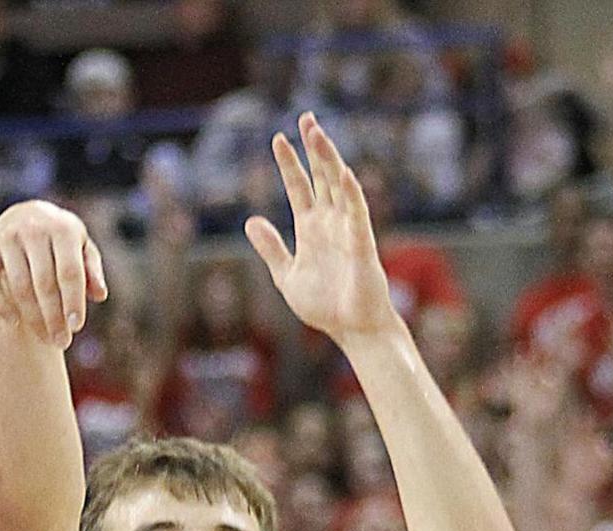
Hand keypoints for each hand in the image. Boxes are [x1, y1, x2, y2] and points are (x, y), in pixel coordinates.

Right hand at [0, 200, 107, 352]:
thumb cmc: (61, 243)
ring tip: (46, 338)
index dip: (73, 302)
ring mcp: (6, 234)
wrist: (27, 218)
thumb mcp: (82, 251)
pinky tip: (15, 323)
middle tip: (61, 342)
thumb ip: (92, 272)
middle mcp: (33, 226)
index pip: (70, 271)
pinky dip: (2, 306)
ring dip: (33, 318)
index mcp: (62, 227)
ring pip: (20, 287)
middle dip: (54, 318)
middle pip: (44, 283)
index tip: (75, 328)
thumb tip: (100, 295)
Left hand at [244, 113, 394, 348]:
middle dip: (314, 148)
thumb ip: (271, 249)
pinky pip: (358, 215)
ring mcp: (347, 229)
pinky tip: (344, 174)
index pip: (299, 187)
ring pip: (338, 186)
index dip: (289, 163)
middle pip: (321, 176)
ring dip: (329, 160)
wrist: (351, 329)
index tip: (277, 139)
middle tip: (306, 118)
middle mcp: (330, 222)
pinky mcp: (361, 244)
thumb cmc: (324, 305)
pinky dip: (352, 195)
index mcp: (311, 228)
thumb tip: (250, 222)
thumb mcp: (286, 276)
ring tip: (318, 133)